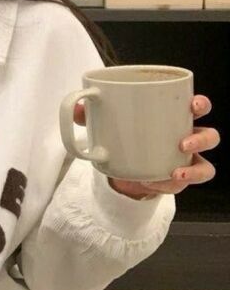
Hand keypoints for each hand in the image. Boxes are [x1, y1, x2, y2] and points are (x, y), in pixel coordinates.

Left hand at [73, 95, 220, 197]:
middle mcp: (186, 137)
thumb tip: (79, 108)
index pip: (198, 106)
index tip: (192, 103)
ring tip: (175, 170)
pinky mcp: (176, 181)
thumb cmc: (125, 135)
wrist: (123, 166)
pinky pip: (182, 186)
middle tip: (183, 142)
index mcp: (175, 116)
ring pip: (206, 166)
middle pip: (210, 136)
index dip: (201, 104)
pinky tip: (152, 183)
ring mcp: (185, 162)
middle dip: (202, 138)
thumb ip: (92, 114)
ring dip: (195, 169)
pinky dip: (169, 186)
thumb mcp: (108, 122)